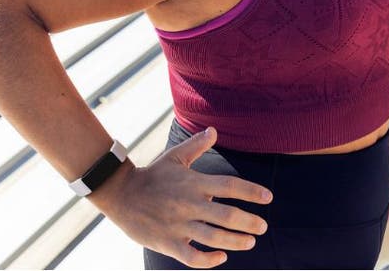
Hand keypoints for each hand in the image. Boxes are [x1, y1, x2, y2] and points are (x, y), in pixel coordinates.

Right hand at [91, 127, 272, 267]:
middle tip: (263, 227)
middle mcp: (189, 204)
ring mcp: (179, 225)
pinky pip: (192, 257)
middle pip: (227, 215)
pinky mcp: (167, 243)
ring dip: (236, 242)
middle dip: (249, 222)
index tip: (268, 198)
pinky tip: (221, 257)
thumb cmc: (152, 175)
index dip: (252, 191)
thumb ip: (196, 146)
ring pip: (214, 238)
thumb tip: (214, 130)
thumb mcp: (174, 157)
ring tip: (250, 242)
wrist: (119, 193)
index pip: (230, 186)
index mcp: (194, 183)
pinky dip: (209, 260)